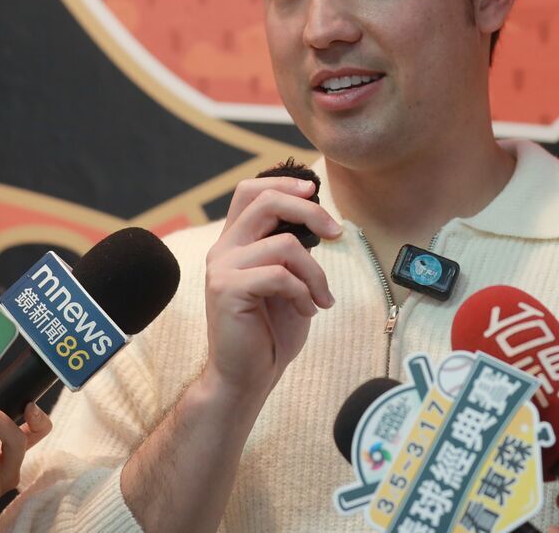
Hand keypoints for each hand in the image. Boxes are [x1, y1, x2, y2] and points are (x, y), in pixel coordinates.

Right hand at [202, 176, 339, 399]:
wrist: (246, 377)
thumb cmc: (270, 331)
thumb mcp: (288, 280)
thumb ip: (292, 249)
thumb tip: (317, 218)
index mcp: (235, 242)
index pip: (250, 191)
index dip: (283, 182)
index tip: (314, 189)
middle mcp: (223, 249)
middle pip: (266, 202)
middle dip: (310, 212)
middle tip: (336, 233)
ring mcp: (221, 268)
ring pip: (284, 244)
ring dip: (315, 272)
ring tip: (322, 297)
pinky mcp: (226, 289)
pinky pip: (280, 275)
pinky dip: (304, 292)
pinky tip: (308, 310)